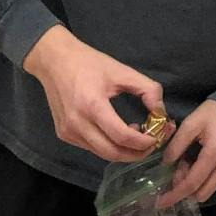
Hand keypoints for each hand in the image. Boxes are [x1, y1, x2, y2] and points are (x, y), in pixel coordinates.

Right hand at [24, 27, 164, 161]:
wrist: (54, 61)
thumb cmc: (90, 64)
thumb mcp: (123, 71)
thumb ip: (148, 90)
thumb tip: (161, 112)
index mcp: (92, 106)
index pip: (121, 136)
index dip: (143, 142)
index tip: (157, 137)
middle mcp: (77, 123)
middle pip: (112, 152)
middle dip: (136, 154)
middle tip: (152, 144)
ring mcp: (68, 132)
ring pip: (101, 154)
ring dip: (123, 151)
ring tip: (137, 136)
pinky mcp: (64, 135)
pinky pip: (91, 148)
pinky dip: (108, 146)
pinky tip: (118, 133)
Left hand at [157, 100, 215, 207]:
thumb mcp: (192, 122)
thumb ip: (177, 144)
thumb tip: (167, 164)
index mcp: (215, 153)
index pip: (192, 183)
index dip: (175, 195)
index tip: (160, 202)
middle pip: (202, 192)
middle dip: (185, 188)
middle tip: (178, 170)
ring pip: (210, 189)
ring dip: (196, 183)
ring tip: (191, 163)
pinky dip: (207, 178)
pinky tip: (203, 162)